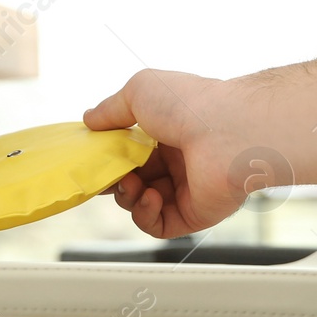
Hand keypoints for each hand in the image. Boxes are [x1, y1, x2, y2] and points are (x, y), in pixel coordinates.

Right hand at [84, 70, 270, 238]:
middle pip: (131, 178)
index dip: (108, 155)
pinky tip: (149, 197)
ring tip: (131, 183)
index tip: (93, 156)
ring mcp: (185, 187)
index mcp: (166, 130)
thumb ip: (110, 109)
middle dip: (113, 178)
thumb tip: (89, 120)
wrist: (226, 130)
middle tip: (105, 173)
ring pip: (140, 203)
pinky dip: (145, 215)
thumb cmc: (188, 104)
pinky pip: (158, 225)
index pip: (129, 150)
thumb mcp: (138, 91)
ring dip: (127, 196)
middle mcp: (177, 159)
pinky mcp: (193, 213)